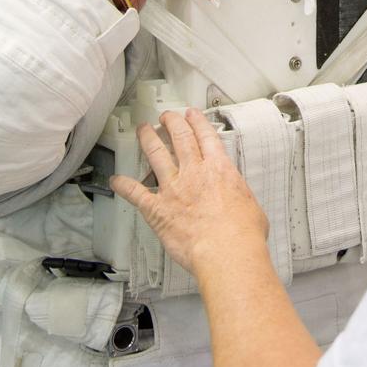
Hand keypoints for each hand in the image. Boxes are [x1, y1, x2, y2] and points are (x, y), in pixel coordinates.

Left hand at [110, 109, 267, 276]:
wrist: (226, 251)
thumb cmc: (242, 233)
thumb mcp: (251, 204)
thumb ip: (239, 195)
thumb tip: (239, 201)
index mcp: (219, 168)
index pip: (205, 136)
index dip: (196, 121)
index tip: (191, 114)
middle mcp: (194, 172)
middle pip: (180, 137)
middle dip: (171, 122)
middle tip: (166, 117)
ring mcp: (173, 188)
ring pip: (156, 154)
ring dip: (148, 139)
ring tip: (143, 130)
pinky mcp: (157, 208)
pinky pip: (136, 193)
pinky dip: (124, 186)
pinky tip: (116, 180)